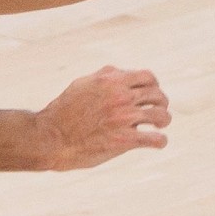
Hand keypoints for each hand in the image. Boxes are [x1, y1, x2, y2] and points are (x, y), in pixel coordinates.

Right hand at [36, 66, 170, 169]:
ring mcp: (124, 118)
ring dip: (164, 120)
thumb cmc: (64, 111)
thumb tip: (121, 73)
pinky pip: (154, 139)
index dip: (154, 85)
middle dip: (161, 102)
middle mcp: (121, 96)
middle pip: (157, 95)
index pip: (148, 77)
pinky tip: (158, 143)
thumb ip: (105, 77)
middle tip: (158, 110)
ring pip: (160, 115)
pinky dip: (160, 141)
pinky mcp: (124, 140)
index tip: (153, 93)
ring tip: (160, 125)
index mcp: (112, 80)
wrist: (51, 138)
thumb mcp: (83, 84)